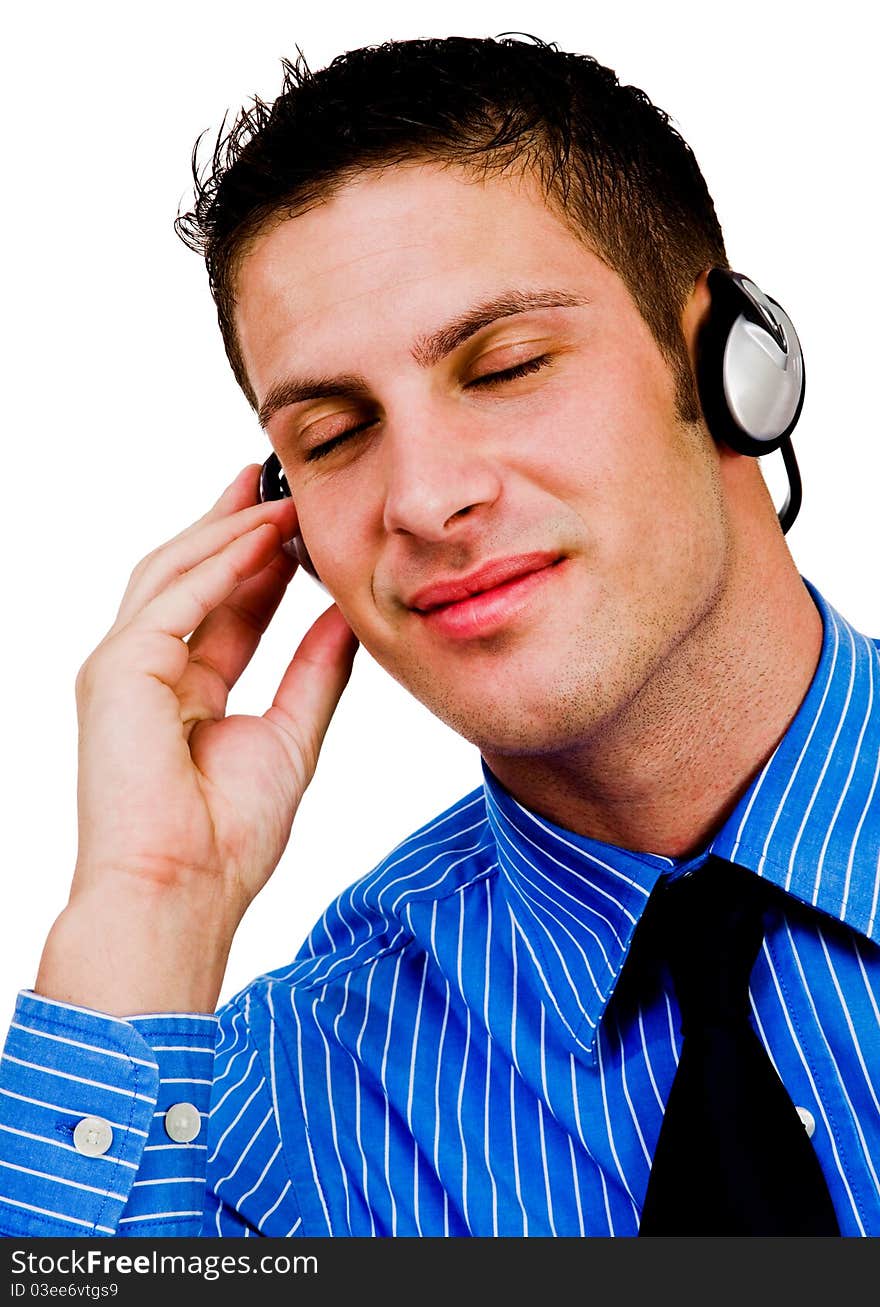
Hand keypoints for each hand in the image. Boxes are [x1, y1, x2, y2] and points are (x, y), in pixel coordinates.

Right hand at [35, 464, 357, 1013]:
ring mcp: (125, 668)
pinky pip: (171, 599)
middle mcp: (149, 672)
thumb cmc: (227, 839)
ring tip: (274, 496)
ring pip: (173, 575)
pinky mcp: (116, 669)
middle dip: (233, 528)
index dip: (261, 564)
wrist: (183, 891)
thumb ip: (315, 671)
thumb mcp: (291, 736)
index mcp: (185, 692)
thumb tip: (347, 615)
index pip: (225, 608)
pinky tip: (259, 539)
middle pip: (191, 578)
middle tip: (277, 483)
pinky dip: (217, 565)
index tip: (299, 526)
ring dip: (226, 532)